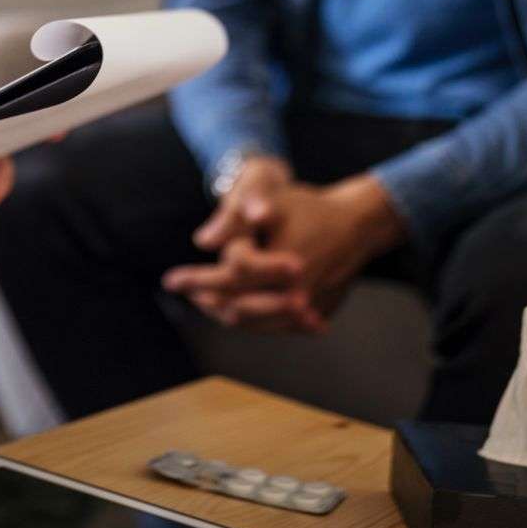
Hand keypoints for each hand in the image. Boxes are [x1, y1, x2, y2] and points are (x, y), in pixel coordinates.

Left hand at [164, 168, 406, 332]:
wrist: (356, 224)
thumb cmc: (309, 208)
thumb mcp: (272, 201)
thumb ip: (235, 219)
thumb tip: (202, 240)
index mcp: (278, 268)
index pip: (225, 280)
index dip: (194, 279)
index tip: (169, 281)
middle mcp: (293, 296)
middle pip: (237, 309)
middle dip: (207, 300)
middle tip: (186, 292)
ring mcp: (306, 310)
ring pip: (255, 323)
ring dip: (227, 313)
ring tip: (206, 302)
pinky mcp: (314, 316)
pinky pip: (276, 326)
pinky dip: (253, 320)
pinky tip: (238, 311)